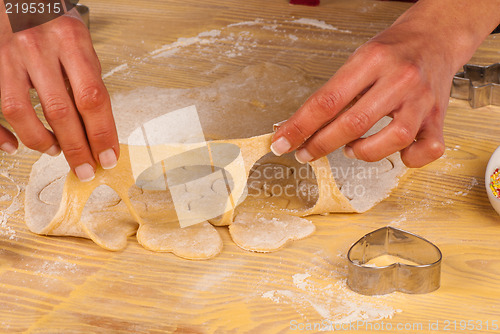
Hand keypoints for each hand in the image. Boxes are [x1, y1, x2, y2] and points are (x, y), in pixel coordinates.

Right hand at [0, 6, 118, 180]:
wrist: (22, 0)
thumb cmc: (55, 25)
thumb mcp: (82, 44)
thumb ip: (89, 81)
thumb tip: (100, 130)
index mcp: (71, 41)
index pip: (92, 97)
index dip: (102, 133)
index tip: (109, 156)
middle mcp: (38, 47)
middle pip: (60, 110)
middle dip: (77, 148)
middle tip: (86, 168)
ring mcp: (9, 56)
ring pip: (22, 112)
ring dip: (42, 141)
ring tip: (56, 152)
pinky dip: (1, 134)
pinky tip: (16, 146)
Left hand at [272, 27, 449, 167]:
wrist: (435, 37)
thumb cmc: (393, 50)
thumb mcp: (358, 60)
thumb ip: (333, 93)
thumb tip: (301, 126)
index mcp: (372, 61)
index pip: (327, 100)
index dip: (300, 126)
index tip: (283, 142)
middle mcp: (399, 79)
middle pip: (354, 123)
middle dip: (321, 145)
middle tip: (306, 153)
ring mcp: (422, 100)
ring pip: (392, 140)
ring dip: (364, 152)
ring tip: (351, 149)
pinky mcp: (438, 117)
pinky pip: (428, 150)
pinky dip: (409, 159)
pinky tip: (394, 151)